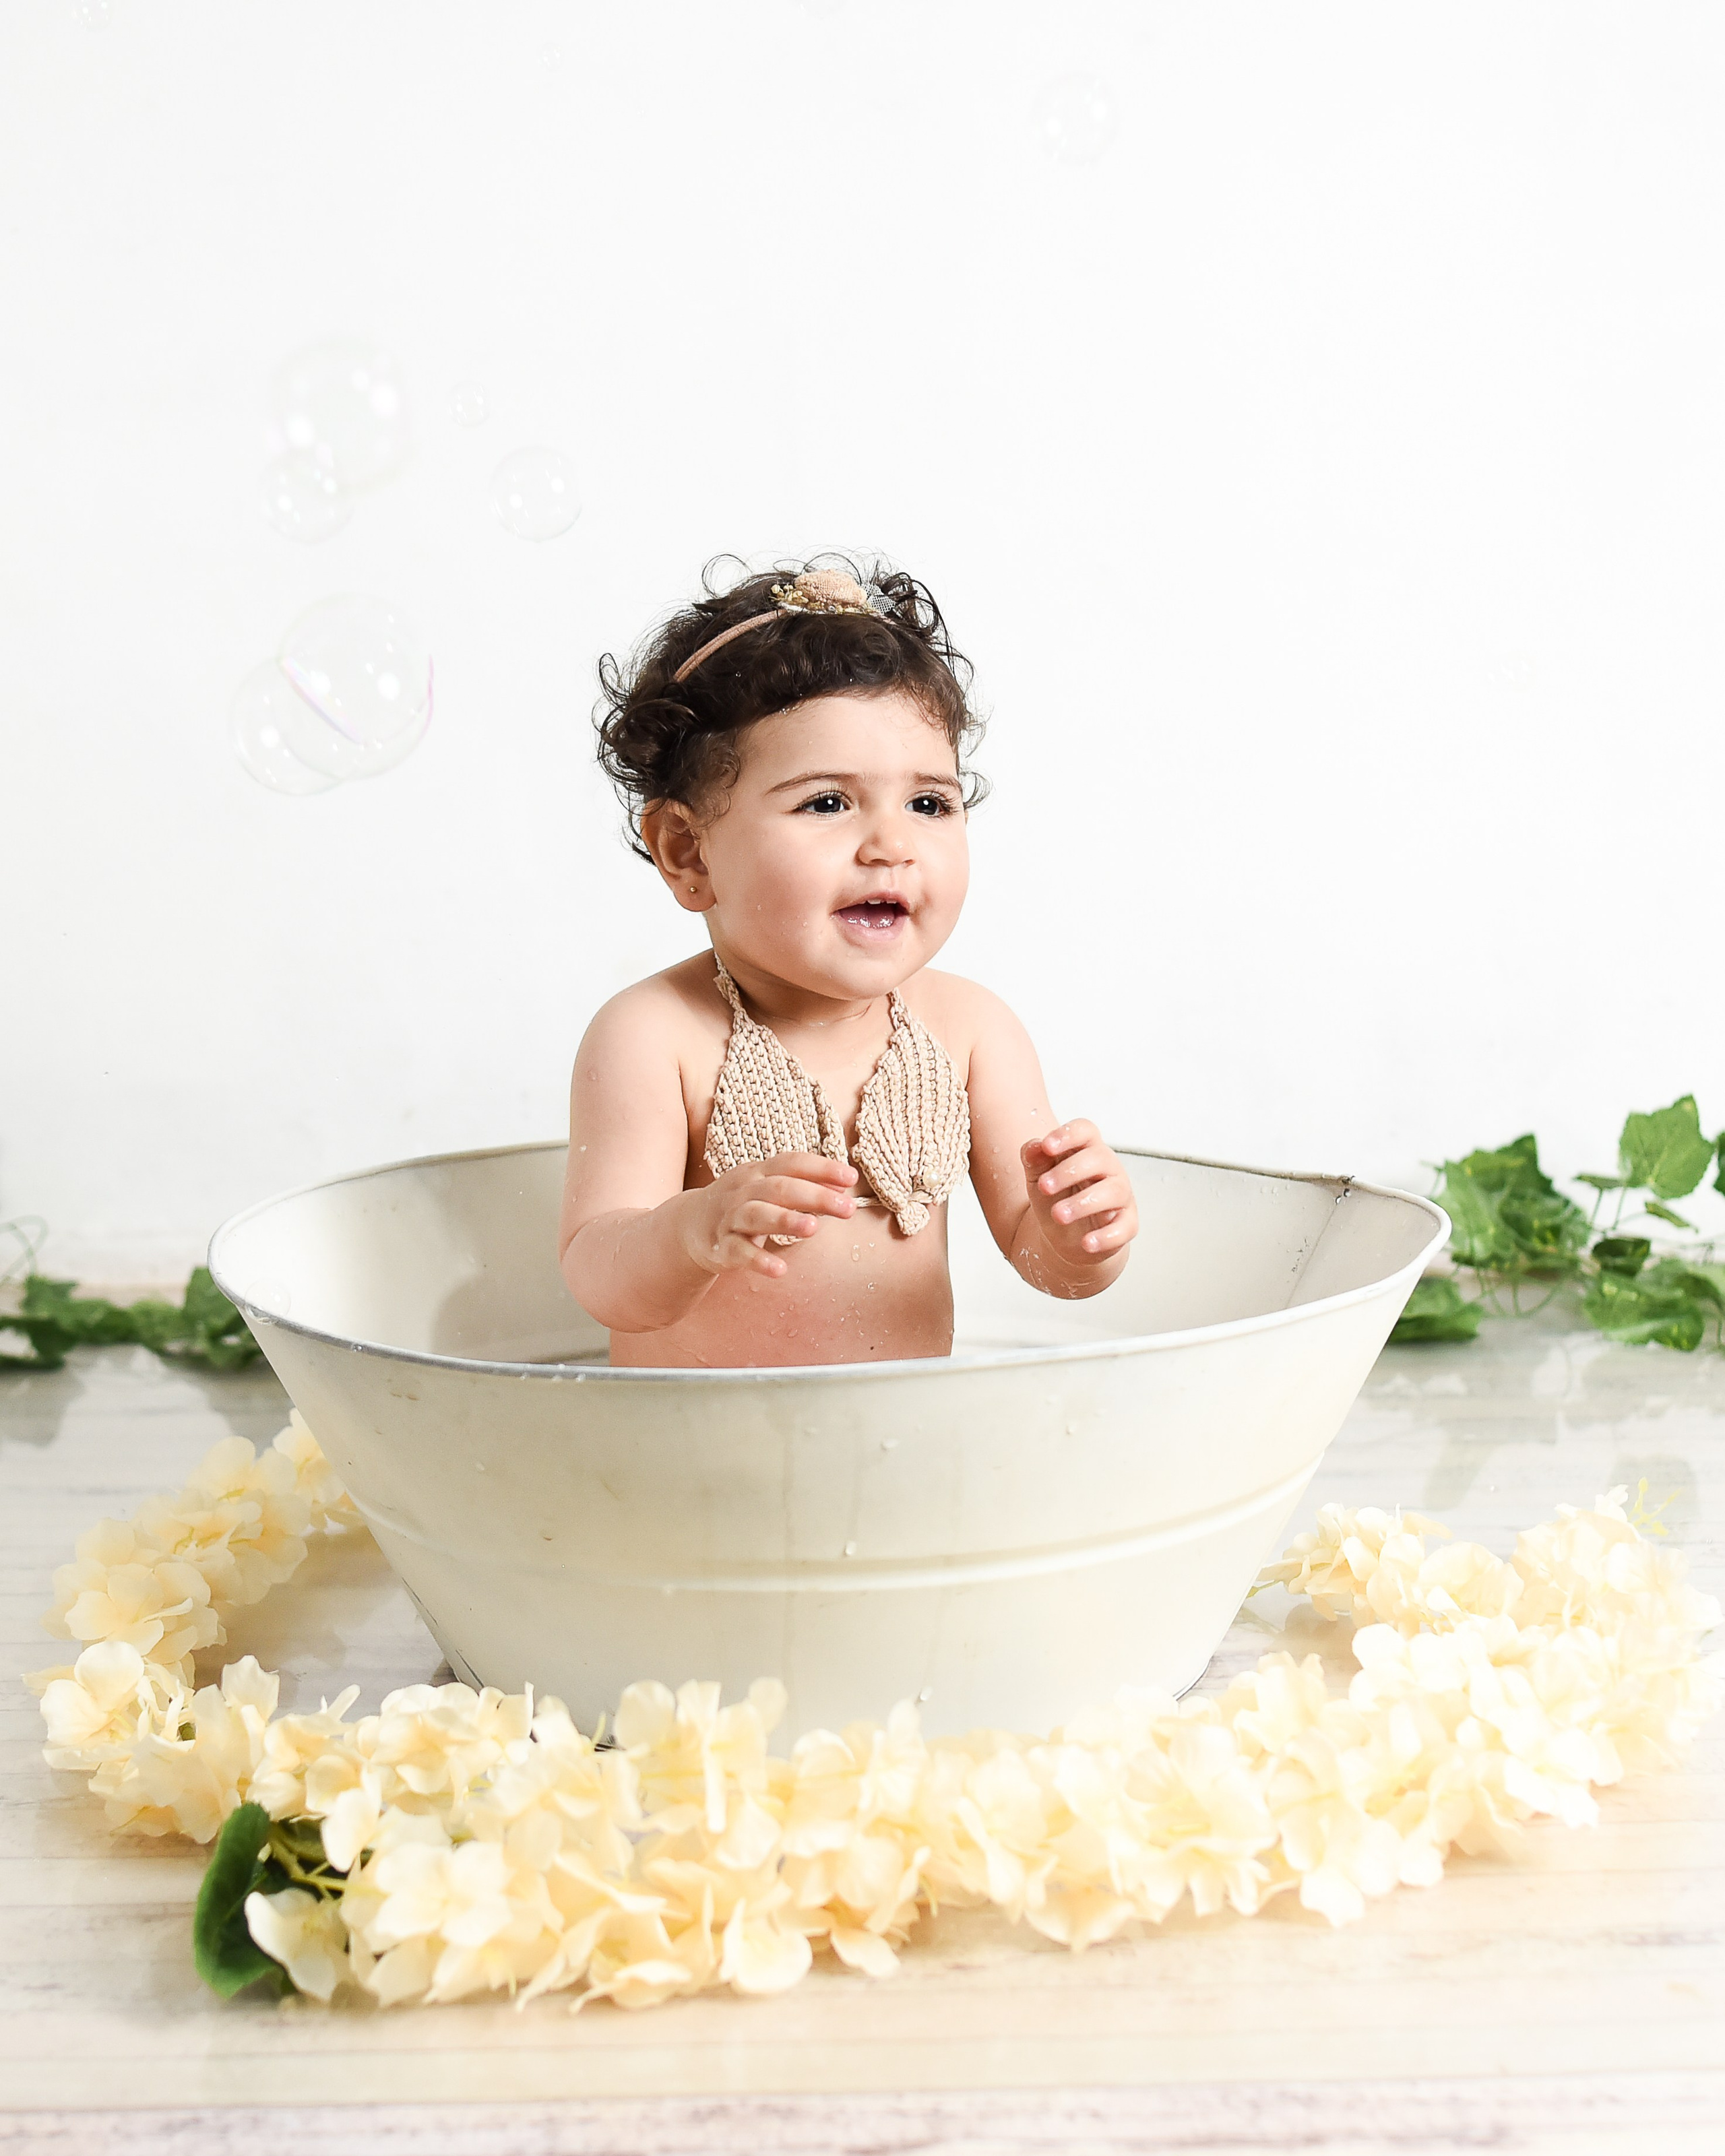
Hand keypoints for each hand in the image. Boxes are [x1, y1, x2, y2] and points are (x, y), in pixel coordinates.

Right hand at [679, 1153, 858, 1279]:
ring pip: (757, 1215)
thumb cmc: (743, 1203)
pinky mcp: (720, 1247)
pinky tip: (779, 1270)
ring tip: (813, 1228)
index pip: (791, 1163)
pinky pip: (739, 1252)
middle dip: (815, 1196)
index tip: (850, 1177)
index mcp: (759, 1172)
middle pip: (780, 1188)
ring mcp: (730, 1218)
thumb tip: (845, 1185)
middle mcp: (743, 1191)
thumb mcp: (769, 1188)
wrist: (689, 1225)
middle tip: (847, 1208)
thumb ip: (805, 1185)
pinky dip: (758, 1261)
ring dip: (785, 1220)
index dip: (821, 1168)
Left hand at [1022, 1120, 1138, 1268]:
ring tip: (1057, 1215)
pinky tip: (1086, 1243)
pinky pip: (1123, 1228)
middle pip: (1099, 1158)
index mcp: (1087, 1150)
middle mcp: (1109, 1169)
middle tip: (1044, 1187)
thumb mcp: (1038, 1177)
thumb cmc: (1056, 1197)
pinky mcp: (1126, 1224)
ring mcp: (1121, 1196)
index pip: (1086, 1131)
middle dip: (1069, 1172)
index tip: (1047, 1147)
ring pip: (1113, 1192)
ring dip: (1083, 1203)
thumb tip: (1033, 1147)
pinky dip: (1105, 1237)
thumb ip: (1034, 1159)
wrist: (1066, 1236)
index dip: (1068, 1135)